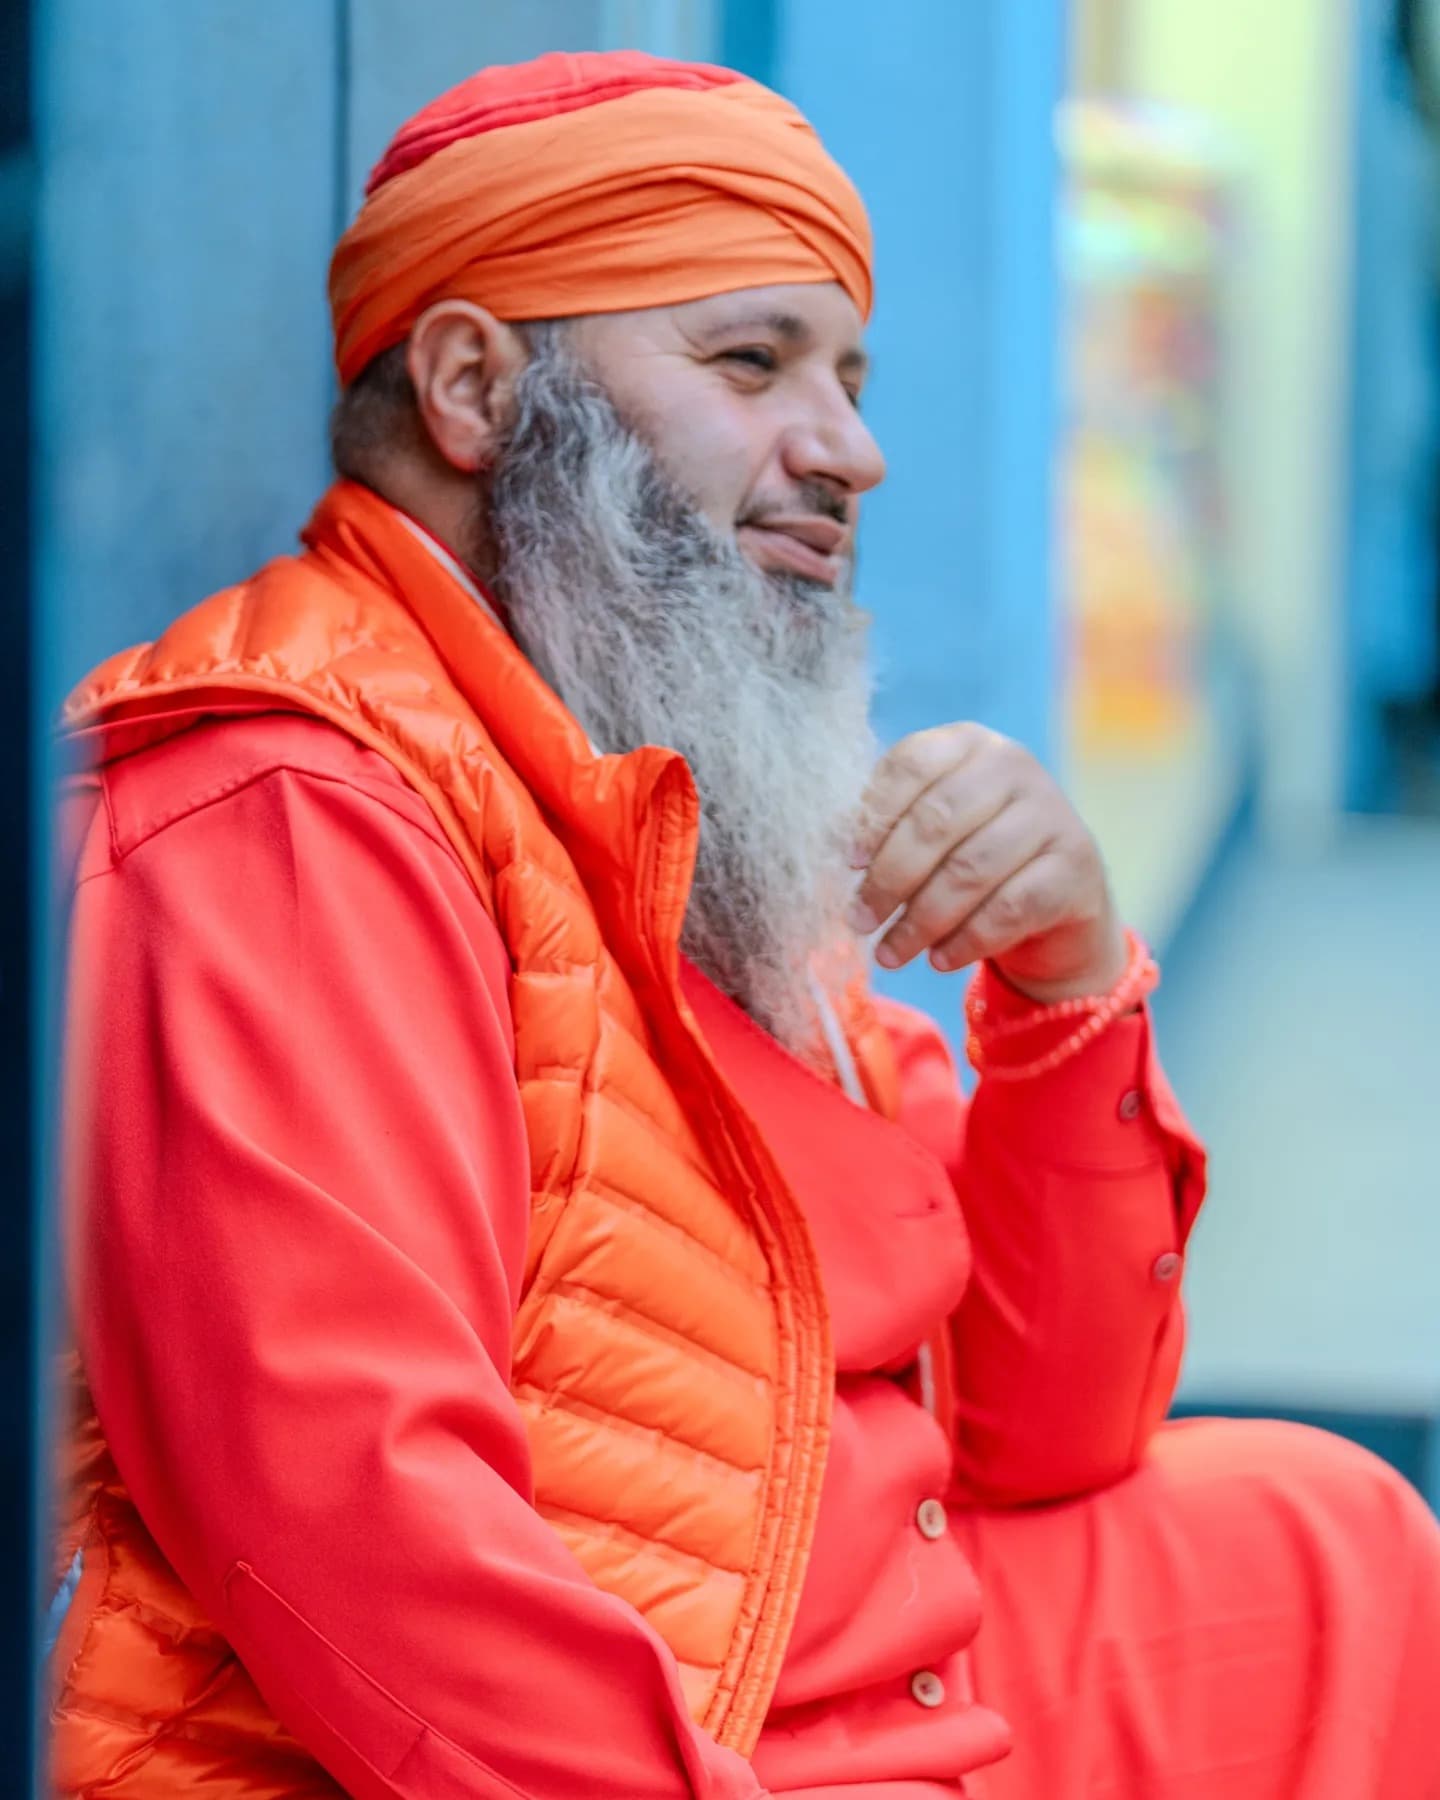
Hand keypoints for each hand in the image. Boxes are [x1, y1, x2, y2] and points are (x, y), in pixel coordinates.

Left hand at [847, 723, 1125, 1003]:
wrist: (1056, 904)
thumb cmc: (971, 859)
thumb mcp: (932, 831)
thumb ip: (888, 826)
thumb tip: (829, 848)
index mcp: (969, 744)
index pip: (912, 764)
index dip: (873, 815)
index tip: (846, 862)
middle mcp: (1015, 767)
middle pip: (937, 820)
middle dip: (888, 878)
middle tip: (859, 919)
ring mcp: (1052, 815)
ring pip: (970, 870)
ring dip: (920, 920)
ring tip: (889, 953)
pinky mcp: (1076, 868)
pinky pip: (1008, 909)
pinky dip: (965, 941)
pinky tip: (939, 959)